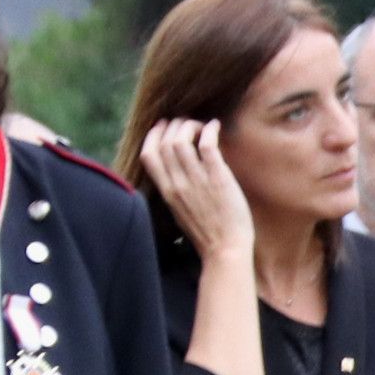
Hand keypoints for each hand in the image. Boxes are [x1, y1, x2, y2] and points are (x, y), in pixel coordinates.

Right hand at [137, 117, 252, 266]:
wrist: (225, 251)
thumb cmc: (208, 234)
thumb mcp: (181, 211)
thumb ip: (175, 190)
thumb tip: (176, 169)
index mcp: (167, 192)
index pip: (148, 155)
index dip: (154, 135)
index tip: (163, 126)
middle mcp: (178, 184)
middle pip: (165, 143)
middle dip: (174, 125)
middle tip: (187, 123)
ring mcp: (197, 181)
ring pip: (182, 140)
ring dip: (191, 125)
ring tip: (202, 126)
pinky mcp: (218, 178)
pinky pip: (207, 145)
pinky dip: (209, 130)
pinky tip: (215, 127)